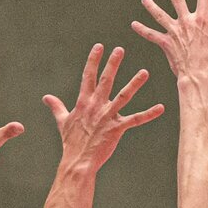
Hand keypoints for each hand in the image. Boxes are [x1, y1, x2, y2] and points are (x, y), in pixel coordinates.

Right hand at [44, 44, 163, 171]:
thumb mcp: (63, 121)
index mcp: (84, 102)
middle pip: (105, 80)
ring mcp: (107, 116)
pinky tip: (161, 108)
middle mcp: (96, 106)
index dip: (93, 60)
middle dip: (112, 64)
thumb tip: (46, 98)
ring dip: (134, 84)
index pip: (88, 76)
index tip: (99, 47)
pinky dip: (149, 114)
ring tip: (145, 72)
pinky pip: (136, 120)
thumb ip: (57, 107)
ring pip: (123, 96)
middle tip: (120, 49)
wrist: (77, 161)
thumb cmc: (71, 142)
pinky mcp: (117, 129)